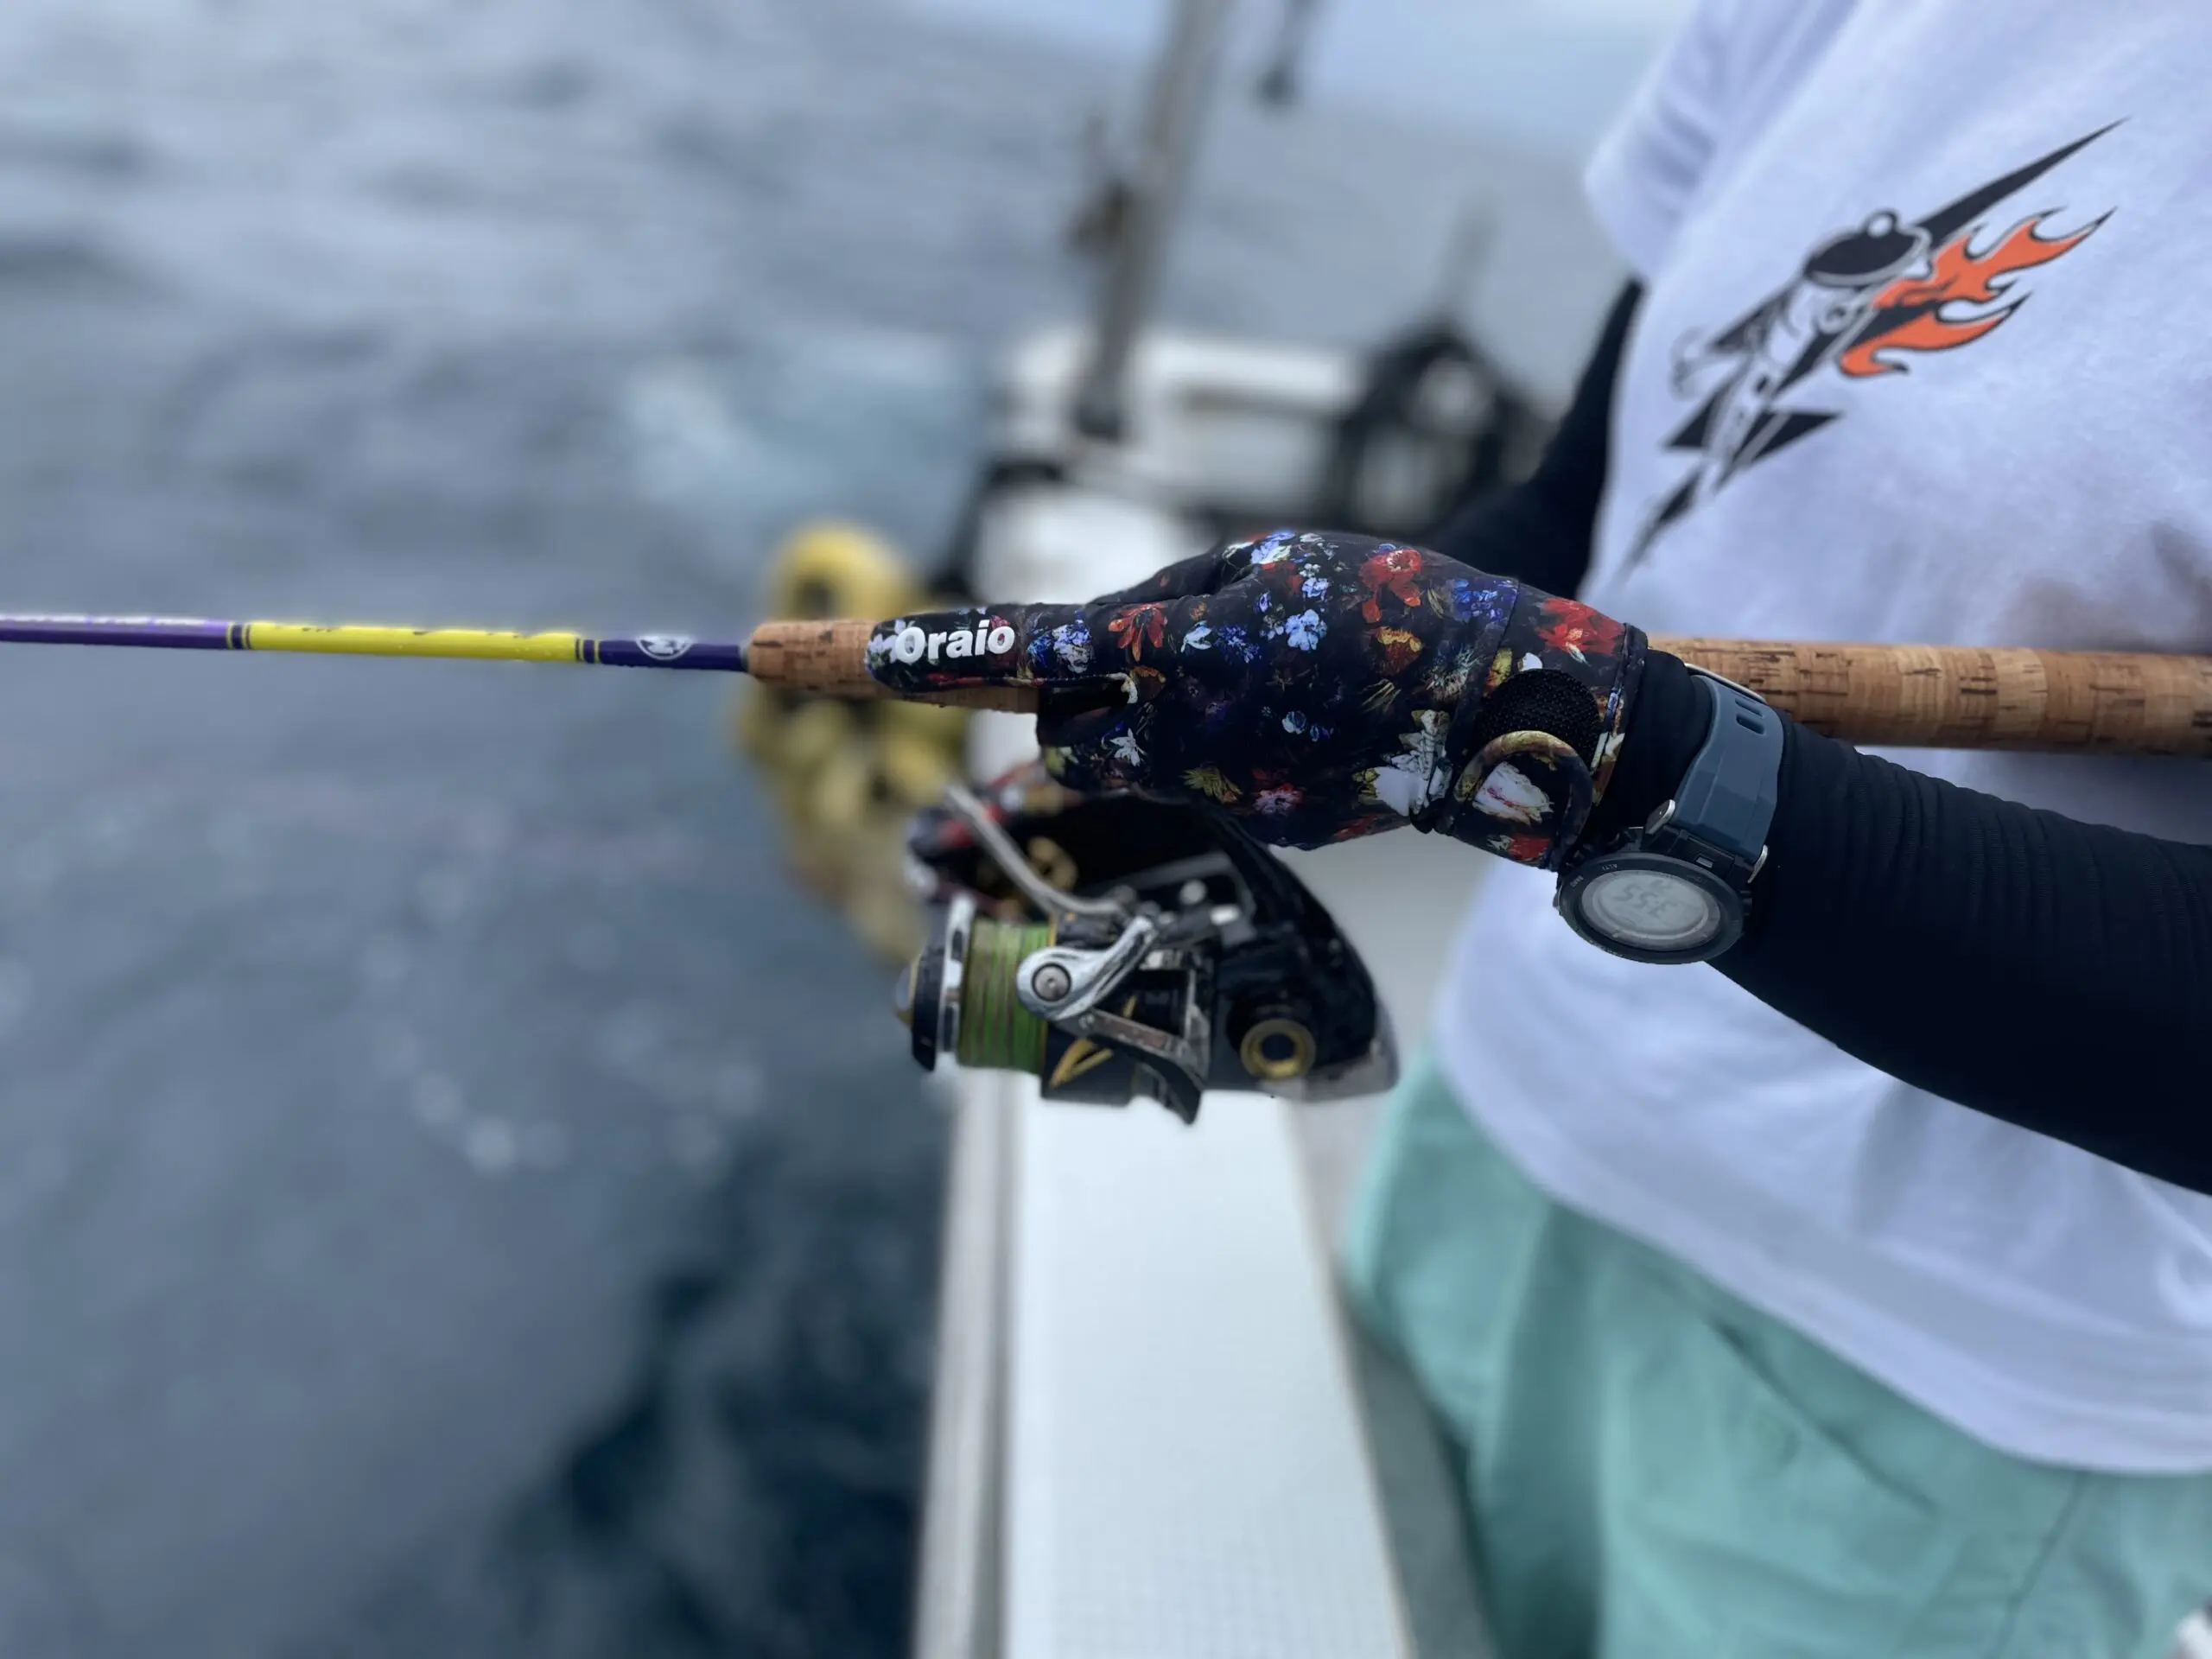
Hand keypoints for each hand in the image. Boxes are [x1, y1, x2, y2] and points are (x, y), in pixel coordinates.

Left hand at [865, 529, 1643, 860]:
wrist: (1509, 717)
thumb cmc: (1395, 612)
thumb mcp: (1267, 564)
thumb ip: (1162, 607)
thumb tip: (1091, 652)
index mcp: (1171, 651)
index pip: (1004, 649)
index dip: (890, 654)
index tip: (773, 653)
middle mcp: (1173, 738)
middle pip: (1058, 721)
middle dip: (1076, 688)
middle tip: (1166, 650)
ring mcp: (1212, 796)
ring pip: (1117, 756)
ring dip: (1146, 715)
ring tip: (1258, 677)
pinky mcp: (1250, 828)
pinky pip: (1192, 780)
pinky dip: (1218, 744)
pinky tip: (1299, 719)